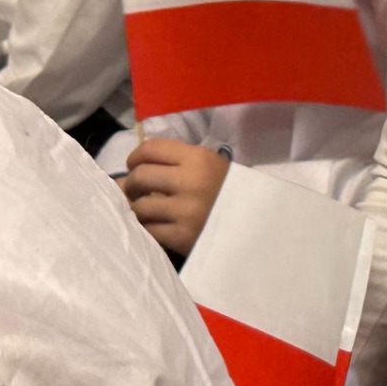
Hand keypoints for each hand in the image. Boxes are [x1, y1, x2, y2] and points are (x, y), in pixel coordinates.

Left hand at [120, 137, 231, 254]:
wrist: (256, 223)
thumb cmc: (228, 190)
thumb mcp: (209, 165)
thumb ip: (176, 162)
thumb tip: (133, 170)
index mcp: (199, 158)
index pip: (151, 149)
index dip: (135, 156)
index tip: (134, 165)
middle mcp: (190, 182)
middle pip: (140, 177)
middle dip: (130, 184)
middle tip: (134, 190)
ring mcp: (186, 211)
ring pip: (139, 207)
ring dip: (136, 209)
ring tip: (143, 210)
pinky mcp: (183, 237)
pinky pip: (149, 230)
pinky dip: (146, 228)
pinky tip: (154, 226)